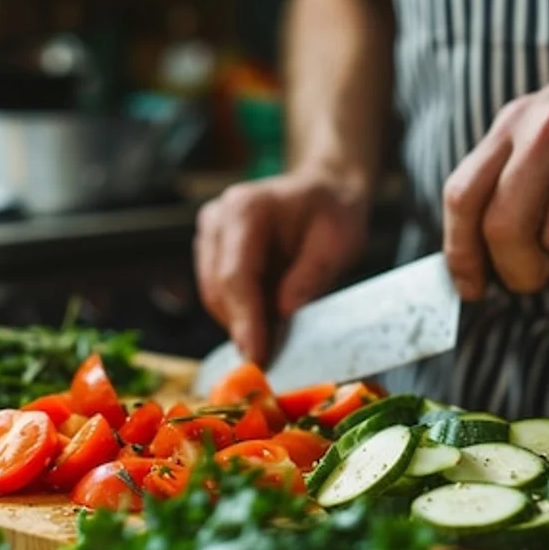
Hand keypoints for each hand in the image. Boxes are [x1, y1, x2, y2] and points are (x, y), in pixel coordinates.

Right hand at [194, 171, 369, 362]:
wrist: (324, 191)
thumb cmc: (333, 212)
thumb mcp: (339, 243)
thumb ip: (311, 276)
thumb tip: (282, 313)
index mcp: (246, 209)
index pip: (236, 275)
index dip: (245, 321)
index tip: (257, 356)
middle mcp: (218, 218)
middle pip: (218, 290)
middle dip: (244, 328)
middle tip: (273, 358)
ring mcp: (209, 234)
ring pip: (214, 297)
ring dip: (242, 321)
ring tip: (278, 331)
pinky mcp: (210, 252)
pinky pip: (218, 295)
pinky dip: (241, 313)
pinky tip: (267, 315)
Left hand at [442, 37, 548, 298]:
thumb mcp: (547, 122)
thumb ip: (514, 173)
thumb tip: (488, 253)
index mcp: (513, 125)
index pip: (463, 196)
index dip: (460, 253)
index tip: (472, 287)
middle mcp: (545, 134)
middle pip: (503, 230)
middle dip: (520, 272)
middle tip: (542, 277)